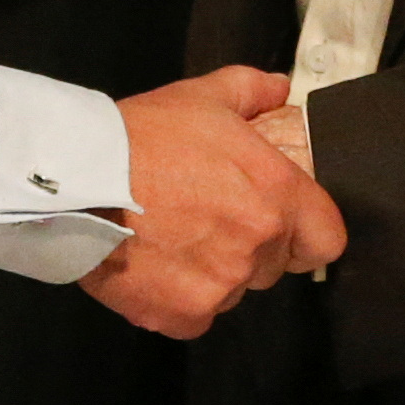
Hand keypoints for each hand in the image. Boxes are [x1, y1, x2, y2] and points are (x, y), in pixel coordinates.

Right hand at [78, 66, 343, 340]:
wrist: (77, 177)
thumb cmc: (143, 134)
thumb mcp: (203, 96)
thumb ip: (253, 89)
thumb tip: (280, 88)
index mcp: (277, 194)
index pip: (326, 239)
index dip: (305, 234)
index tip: (280, 226)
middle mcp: (258, 245)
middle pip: (272, 265)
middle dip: (247, 247)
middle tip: (203, 219)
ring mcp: (221, 286)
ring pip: (231, 290)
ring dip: (211, 273)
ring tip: (169, 239)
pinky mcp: (182, 315)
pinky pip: (194, 316)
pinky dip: (177, 299)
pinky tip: (151, 266)